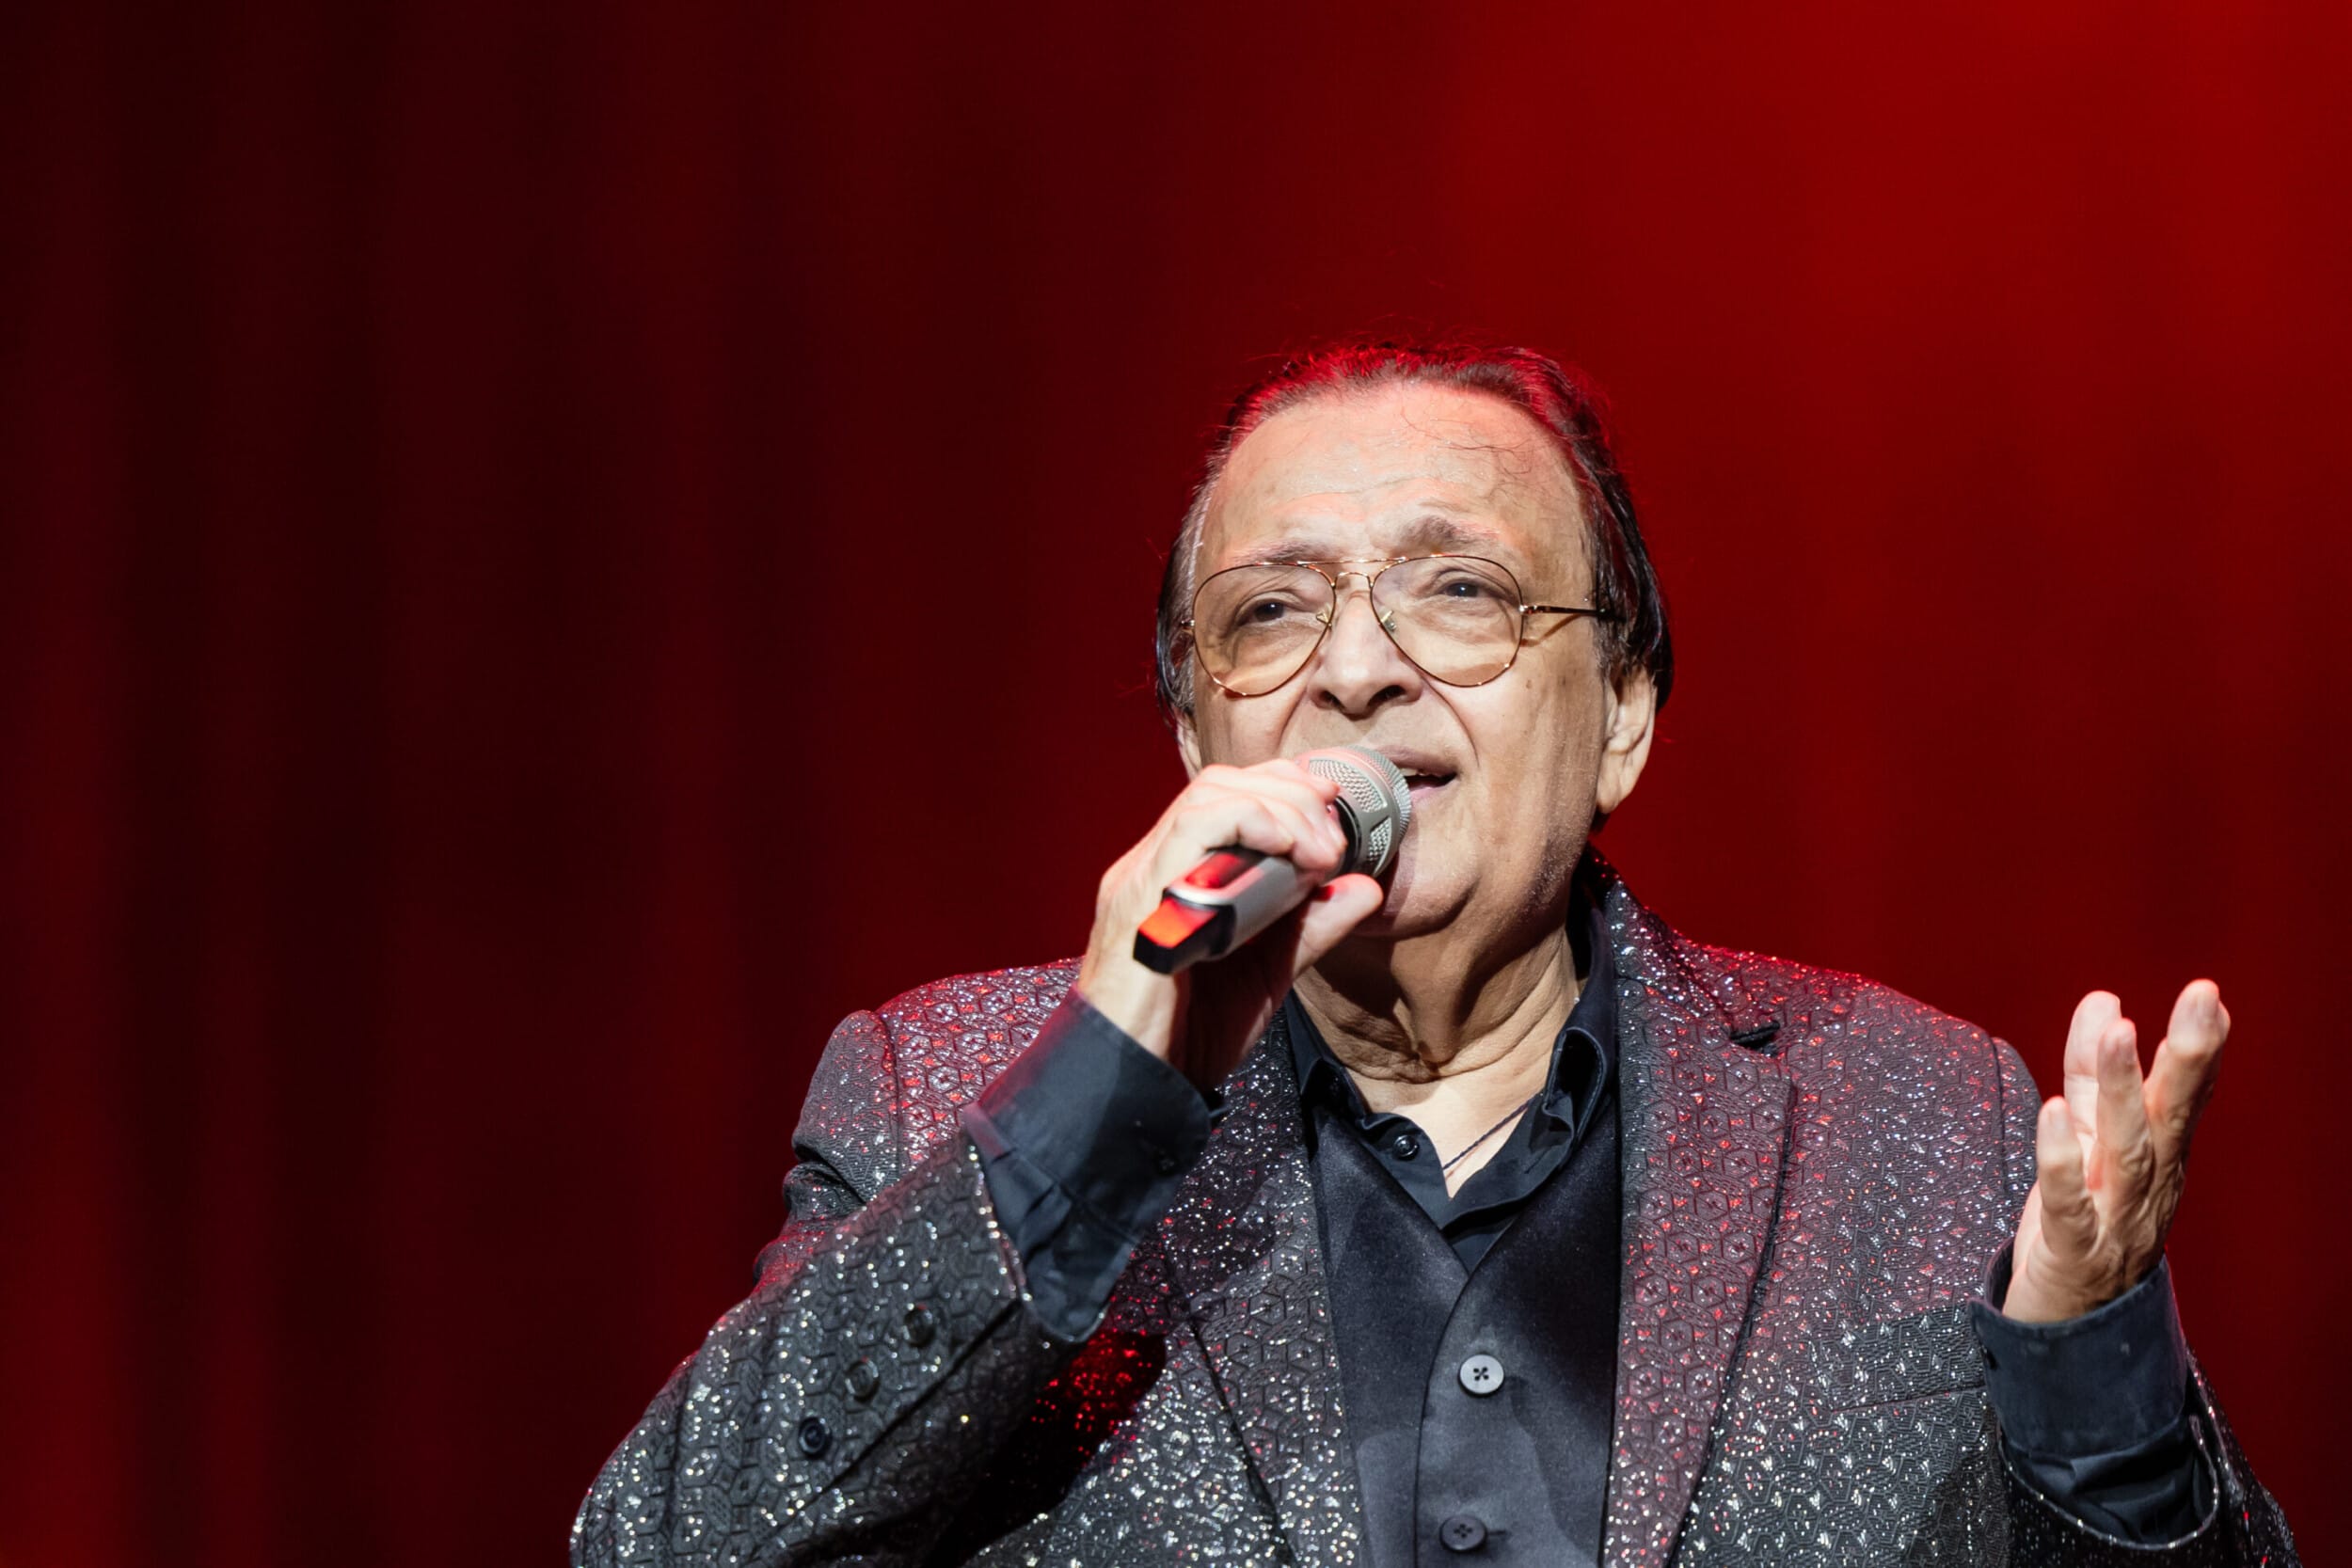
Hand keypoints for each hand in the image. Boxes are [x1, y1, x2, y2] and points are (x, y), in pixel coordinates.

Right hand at [1076, 760, 1386, 1090]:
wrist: (1137, 1083)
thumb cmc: (1187, 1037)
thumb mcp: (1268, 974)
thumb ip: (1311, 928)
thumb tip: (1363, 886)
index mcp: (1178, 875)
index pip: (1228, 796)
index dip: (1285, 787)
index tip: (1332, 808)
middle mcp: (1156, 864)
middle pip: (1222, 783)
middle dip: (1291, 792)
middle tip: (1334, 837)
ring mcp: (1144, 875)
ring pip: (1211, 794)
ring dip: (1280, 808)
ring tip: (1318, 850)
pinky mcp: (1141, 894)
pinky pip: (1194, 827)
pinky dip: (1252, 823)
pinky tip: (1289, 851)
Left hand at [2001, 981, 2230, 1322]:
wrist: (2067, 1325)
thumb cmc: (2083, 1223)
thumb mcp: (2087, 1139)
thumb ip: (2091, 1073)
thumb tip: (2103, 1001)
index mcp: (2155, 1157)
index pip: (2183, 1095)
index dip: (2199, 1046)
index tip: (2208, 994)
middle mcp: (2146, 1186)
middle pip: (2170, 1117)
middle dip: (2187, 1057)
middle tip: (2201, 999)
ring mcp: (2115, 1220)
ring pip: (2126, 1150)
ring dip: (2122, 1089)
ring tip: (2121, 1032)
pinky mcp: (2073, 1250)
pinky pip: (2068, 1203)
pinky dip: (2061, 1159)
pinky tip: (2054, 1114)